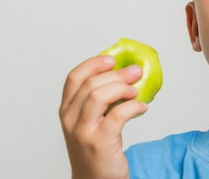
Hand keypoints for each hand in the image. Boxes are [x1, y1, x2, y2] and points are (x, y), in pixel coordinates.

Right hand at [59, 55, 147, 178]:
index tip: (112, 60)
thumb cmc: (97, 148)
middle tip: (136, 71)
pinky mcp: (99, 143)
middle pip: (91, 83)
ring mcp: (83, 132)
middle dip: (117, 73)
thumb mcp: (91, 121)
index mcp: (66, 110)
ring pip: (99, 96)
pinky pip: (118, 115)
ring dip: (122, 88)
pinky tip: (142, 109)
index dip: (94, 63)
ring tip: (136, 92)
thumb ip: (100, 100)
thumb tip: (126, 74)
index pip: (74, 77)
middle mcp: (69, 119)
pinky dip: (133, 107)